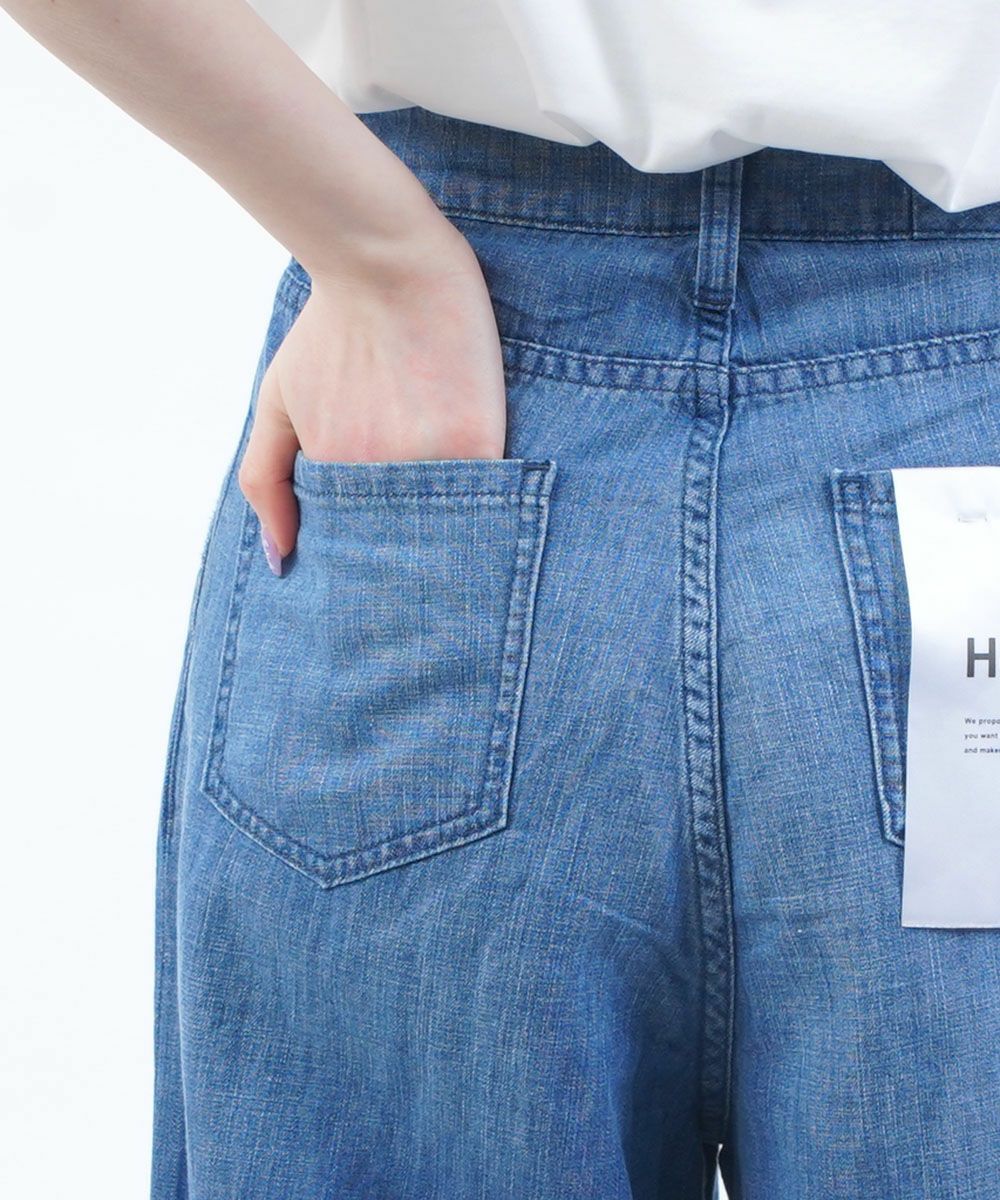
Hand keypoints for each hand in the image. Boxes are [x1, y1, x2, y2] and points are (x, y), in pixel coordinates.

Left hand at [237, 223, 507, 573]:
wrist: (387, 265)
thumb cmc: (329, 331)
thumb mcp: (278, 401)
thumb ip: (265, 480)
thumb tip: (277, 560)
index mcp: (331, 479)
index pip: (350, 544)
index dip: (365, 545)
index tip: (379, 532)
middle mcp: (376, 482)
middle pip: (399, 542)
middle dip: (406, 540)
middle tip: (413, 487)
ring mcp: (429, 465)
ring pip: (446, 524)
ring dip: (448, 518)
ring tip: (447, 466)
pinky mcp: (479, 444)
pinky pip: (487, 494)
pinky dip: (486, 493)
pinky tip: (477, 461)